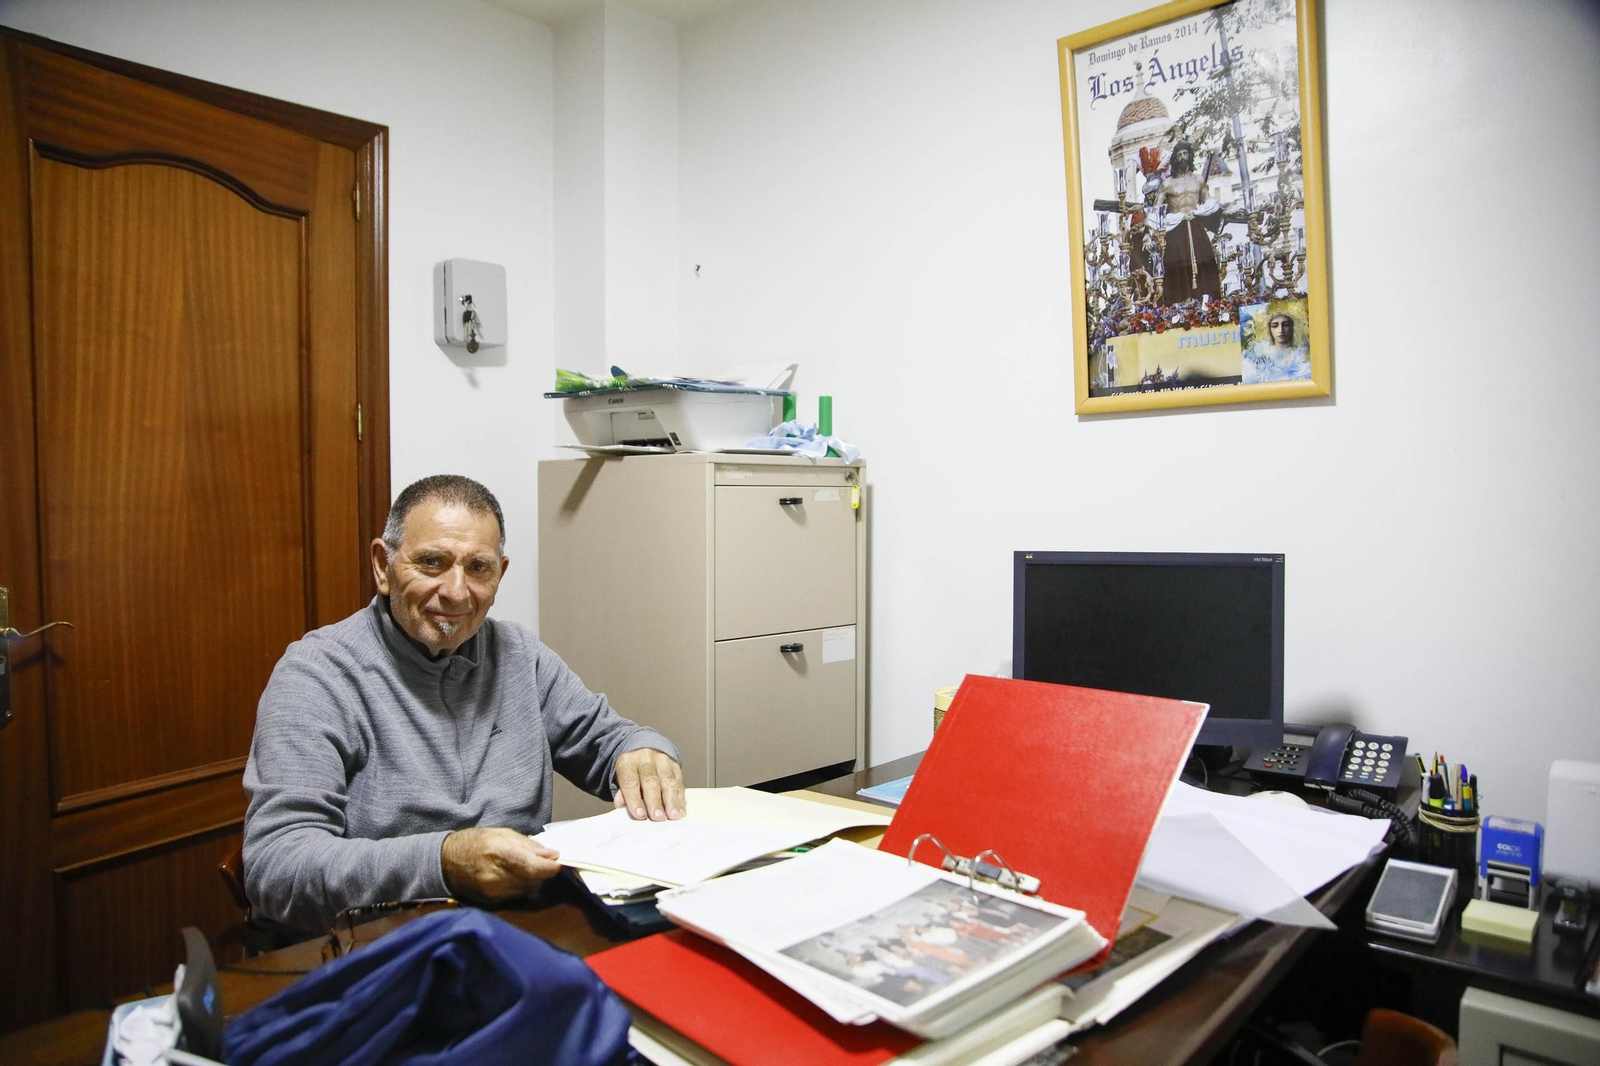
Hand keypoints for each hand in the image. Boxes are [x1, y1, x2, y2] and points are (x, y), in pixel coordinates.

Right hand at [440, 827, 560, 902]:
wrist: (446, 862)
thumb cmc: (475, 842)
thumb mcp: (502, 833)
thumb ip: (528, 845)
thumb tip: (552, 855)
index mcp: (499, 853)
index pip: (532, 867)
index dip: (550, 867)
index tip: (558, 862)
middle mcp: (496, 876)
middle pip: (534, 880)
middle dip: (542, 872)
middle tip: (541, 861)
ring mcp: (493, 892)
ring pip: (528, 889)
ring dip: (532, 879)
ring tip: (523, 867)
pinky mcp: (491, 902)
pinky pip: (517, 895)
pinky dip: (521, 886)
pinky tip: (513, 876)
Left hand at [612, 748, 684, 820]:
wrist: (643, 755)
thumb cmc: (631, 773)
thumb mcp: (621, 780)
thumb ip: (622, 793)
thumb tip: (621, 804)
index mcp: (628, 762)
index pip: (630, 782)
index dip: (635, 799)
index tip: (640, 815)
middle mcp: (645, 758)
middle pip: (651, 781)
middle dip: (655, 801)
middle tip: (658, 817)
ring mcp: (662, 761)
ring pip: (668, 781)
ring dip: (672, 800)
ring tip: (673, 815)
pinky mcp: (675, 766)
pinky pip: (679, 782)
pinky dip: (680, 798)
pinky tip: (680, 810)